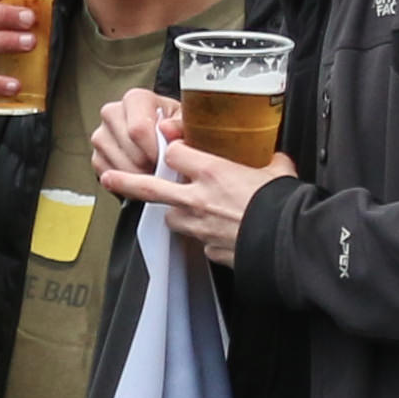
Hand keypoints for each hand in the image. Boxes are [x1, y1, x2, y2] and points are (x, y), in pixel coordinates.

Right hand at [90, 89, 179, 180]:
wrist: (166, 140)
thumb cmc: (177, 129)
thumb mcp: (186, 123)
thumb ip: (181, 125)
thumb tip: (167, 129)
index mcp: (135, 99)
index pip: (138, 129)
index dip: (155, 151)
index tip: (169, 159)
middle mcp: (112, 113)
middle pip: (130, 151)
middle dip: (151, 166)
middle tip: (166, 169)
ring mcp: (101, 136)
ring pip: (119, 168)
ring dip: (141, 177)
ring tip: (156, 172)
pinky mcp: (97, 157)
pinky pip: (110, 178)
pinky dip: (129, 184)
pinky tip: (142, 176)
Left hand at [101, 140, 295, 265]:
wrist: (291, 242)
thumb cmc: (284, 204)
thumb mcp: (278, 170)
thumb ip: (268, 160)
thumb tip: (275, 157)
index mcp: (212, 171)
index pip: (172, 153)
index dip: (171, 149)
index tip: (173, 148)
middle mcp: (197, 198)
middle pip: (150, 187)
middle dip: (126, 181)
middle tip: (108, 177)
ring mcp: (199, 227)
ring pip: (170, 217)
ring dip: (173, 212)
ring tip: (182, 210)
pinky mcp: (207, 249)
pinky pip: (196, 240)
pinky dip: (201, 235)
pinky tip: (215, 233)